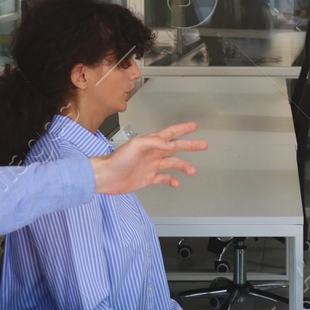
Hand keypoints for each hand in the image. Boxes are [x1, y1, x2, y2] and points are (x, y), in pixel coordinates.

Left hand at [91, 122, 206, 192]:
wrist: (106, 177)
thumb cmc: (117, 160)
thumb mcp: (136, 145)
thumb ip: (154, 142)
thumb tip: (170, 145)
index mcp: (151, 143)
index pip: (170, 134)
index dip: (182, 129)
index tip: (193, 126)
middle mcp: (153, 153)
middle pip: (176, 148)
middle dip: (190, 146)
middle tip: (203, 145)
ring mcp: (151, 166)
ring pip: (173, 164)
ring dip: (184, 166)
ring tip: (192, 171)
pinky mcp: (148, 178)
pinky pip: (164, 178)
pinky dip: (172, 180)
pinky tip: (176, 183)